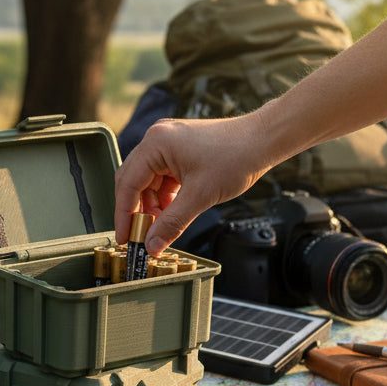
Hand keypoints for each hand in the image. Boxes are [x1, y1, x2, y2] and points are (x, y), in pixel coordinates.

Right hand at [114, 115, 274, 253]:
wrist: (262, 141)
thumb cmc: (236, 157)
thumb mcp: (199, 196)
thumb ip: (171, 223)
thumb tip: (152, 246)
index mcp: (155, 144)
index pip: (128, 184)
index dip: (124, 215)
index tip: (124, 238)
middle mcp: (156, 139)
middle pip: (133, 182)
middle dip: (136, 211)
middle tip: (139, 237)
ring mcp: (167, 143)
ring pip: (148, 182)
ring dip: (152, 206)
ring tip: (160, 228)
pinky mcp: (178, 150)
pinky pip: (162, 178)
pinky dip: (164, 197)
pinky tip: (171, 213)